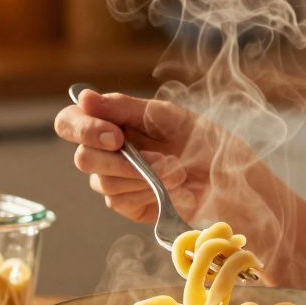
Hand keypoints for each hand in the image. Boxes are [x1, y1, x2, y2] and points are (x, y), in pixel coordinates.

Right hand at [53, 91, 231, 223]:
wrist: (235, 181)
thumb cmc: (205, 142)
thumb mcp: (168, 116)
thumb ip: (124, 108)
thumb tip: (83, 98)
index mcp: (113, 122)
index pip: (70, 122)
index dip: (82, 128)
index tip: (115, 136)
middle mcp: (109, 151)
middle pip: (83, 158)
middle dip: (122, 160)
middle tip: (164, 159)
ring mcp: (118, 181)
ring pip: (103, 182)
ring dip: (144, 176)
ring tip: (179, 170)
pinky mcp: (131, 206)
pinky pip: (120, 201)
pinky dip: (148, 192)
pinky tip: (174, 188)